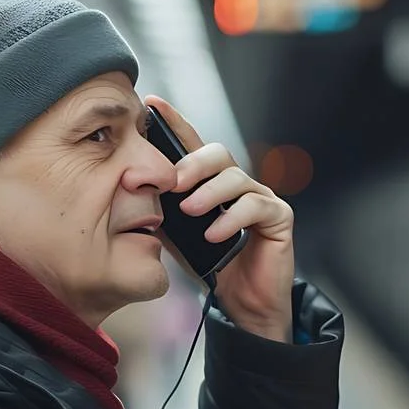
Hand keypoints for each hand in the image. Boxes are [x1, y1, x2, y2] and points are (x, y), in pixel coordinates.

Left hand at [145, 96, 294, 342]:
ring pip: (235, 177)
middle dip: (192, 163)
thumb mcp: (176, 236)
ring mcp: (261, 198)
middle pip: (218, 153)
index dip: (174, 122)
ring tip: (190, 211)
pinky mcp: (279, 217)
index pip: (192, 145)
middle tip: (172, 181)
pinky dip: (231, 219)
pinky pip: (255, 206)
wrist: (242, 305)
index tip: (151, 104)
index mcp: (211, 183)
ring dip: (209, 193)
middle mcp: (237, 184)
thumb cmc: (211, 266)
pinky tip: (214, 235)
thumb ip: (159, 212)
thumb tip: (130, 191)